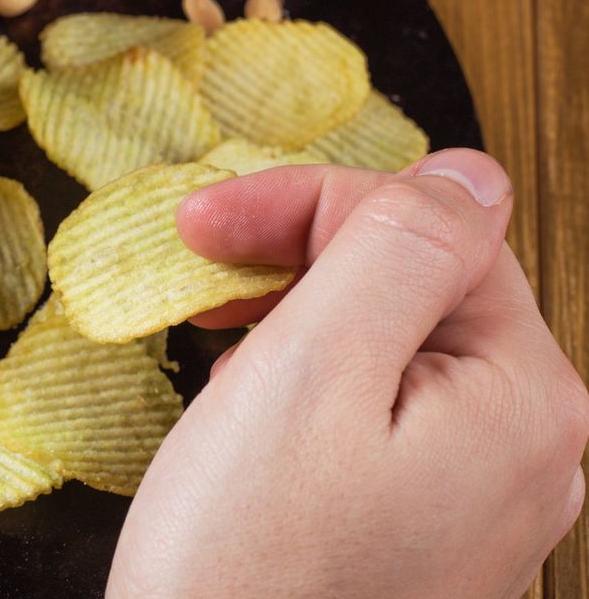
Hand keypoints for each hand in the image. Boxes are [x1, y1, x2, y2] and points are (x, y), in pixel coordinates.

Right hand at [107, 150, 588, 597]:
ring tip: (217, 346)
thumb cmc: (248, 558)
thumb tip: (467, 169)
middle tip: (196, 270)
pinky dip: (308, 382)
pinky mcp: (432, 529)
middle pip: (421, 279)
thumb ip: (399, 248)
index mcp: (522, 395)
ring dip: (298, 315)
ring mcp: (485, 495)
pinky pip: (383, 410)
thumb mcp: (312, 370)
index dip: (306, 203)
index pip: (431, 224)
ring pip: (395, 341)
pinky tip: (251, 406)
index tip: (196, 223)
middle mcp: (531, 444)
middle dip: (301, 258)